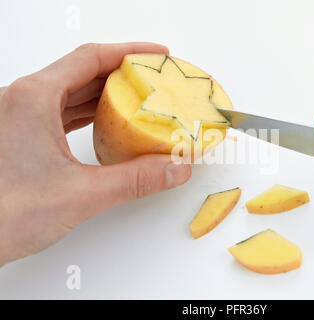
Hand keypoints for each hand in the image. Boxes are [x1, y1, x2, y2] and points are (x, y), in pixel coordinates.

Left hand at [0, 43, 191, 265]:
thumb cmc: (3, 213)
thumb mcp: (81, 193)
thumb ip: (134, 180)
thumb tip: (173, 169)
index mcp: (33, 98)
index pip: (90, 58)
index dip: (129, 52)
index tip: (156, 55)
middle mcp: (22, 100)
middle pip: (82, 72)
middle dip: (121, 74)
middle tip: (153, 80)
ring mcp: (18, 117)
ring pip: (70, 92)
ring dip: (105, 94)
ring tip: (137, 99)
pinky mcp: (19, 135)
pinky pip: (59, 112)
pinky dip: (87, 113)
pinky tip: (106, 121)